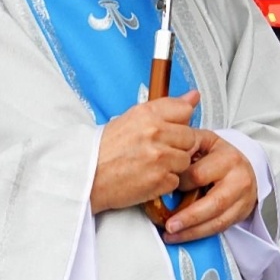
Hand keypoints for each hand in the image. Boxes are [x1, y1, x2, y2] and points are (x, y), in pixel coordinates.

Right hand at [89, 91, 199, 212]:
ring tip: (149, 166)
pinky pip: (176, 180)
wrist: (85, 177)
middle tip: (156, 151)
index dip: (179, 122)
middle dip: (177, 146)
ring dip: (172, 166)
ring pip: (185, 160)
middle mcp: (154, 133)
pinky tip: (147, 178)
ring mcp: (159, 157)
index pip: (184, 110)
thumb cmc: (104, 150)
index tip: (169, 129)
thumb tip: (194, 96)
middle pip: (190, 137)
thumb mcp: (131, 119)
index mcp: (146, 114)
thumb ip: (165, 109)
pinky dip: (164, 182)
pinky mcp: (160, 180)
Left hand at [163, 131, 258, 239]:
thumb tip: (158, 166)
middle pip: (214, 202)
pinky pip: (221, 227)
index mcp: (226, 157)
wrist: (243, 165)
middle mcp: (239, 178)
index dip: (180, 184)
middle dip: (189, 216)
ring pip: (218, 219)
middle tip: (168, 225)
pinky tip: (183, 236)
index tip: (165, 189)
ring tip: (171, 235)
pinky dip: (200, 234)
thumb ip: (183, 150)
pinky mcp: (242, 213)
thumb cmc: (216, 155)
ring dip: (192, 231)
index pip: (199, 175)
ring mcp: (243, 197)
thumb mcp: (202, 143)